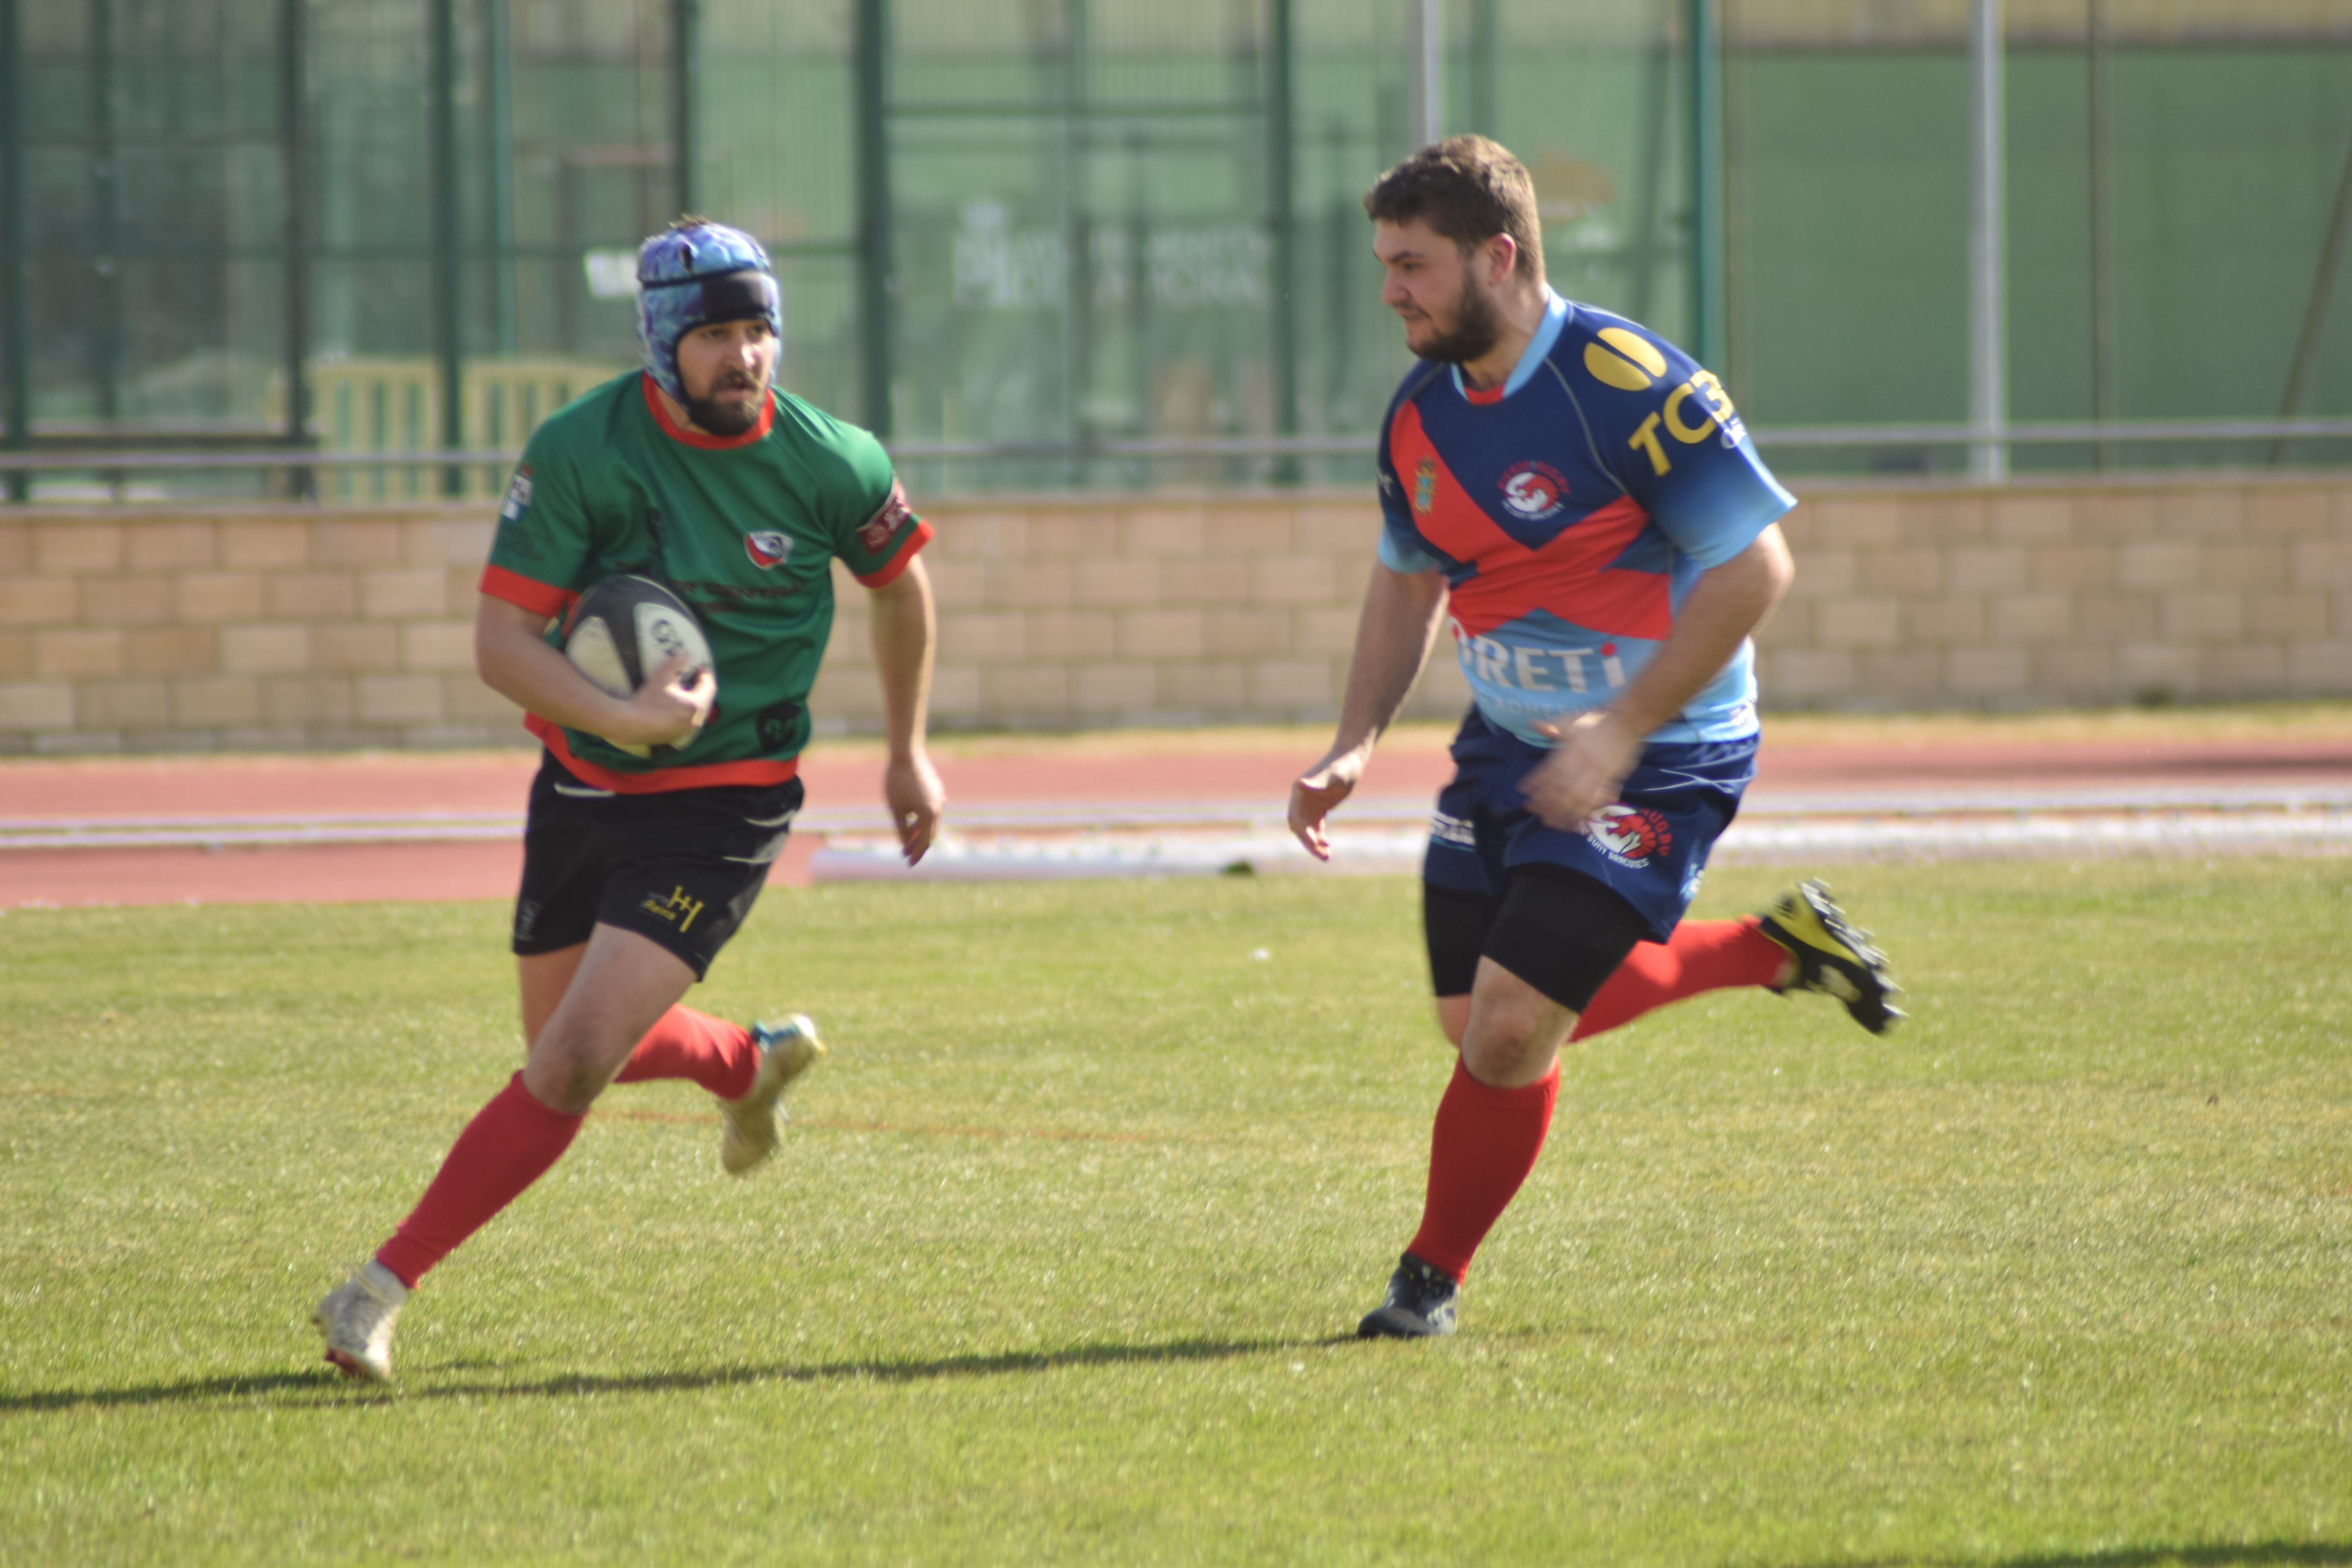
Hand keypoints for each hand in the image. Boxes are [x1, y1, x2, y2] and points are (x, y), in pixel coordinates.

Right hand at [605, 650, 714, 749]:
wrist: (631, 724)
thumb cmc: (649, 700)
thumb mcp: (662, 676)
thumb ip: (676, 663)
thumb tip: (687, 653)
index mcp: (696, 705)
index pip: (709, 687)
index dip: (705, 675)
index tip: (698, 667)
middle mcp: (695, 721)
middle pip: (705, 701)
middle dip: (700, 688)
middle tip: (693, 677)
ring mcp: (686, 731)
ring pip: (696, 713)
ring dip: (693, 701)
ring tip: (684, 691)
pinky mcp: (676, 737)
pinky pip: (686, 722)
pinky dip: (684, 713)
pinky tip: (674, 707)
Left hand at [883, 748, 945, 864]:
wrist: (906, 754)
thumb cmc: (897, 782)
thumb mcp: (895, 809)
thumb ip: (901, 829)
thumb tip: (905, 845)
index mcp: (929, 815)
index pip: (924, 842)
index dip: (916, 854)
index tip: (908, 864)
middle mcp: (939, 807)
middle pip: (929, 833)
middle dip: (917, 844)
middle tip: (905, 853)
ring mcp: (940, 798)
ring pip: (930, 821)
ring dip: (919, 831)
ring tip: (906, 835)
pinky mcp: (937, 789)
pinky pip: (931, 809)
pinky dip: (922, 818)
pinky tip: (911, 818)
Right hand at [1288, 747, 1365, 861]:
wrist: (1351, 761)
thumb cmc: (1342, 766)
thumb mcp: (1333, 775)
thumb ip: (1317, 782)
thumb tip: (1300, 784)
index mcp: (1299, 792)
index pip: (1296, 817)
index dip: (1304, 831)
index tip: (1315, 842)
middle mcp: (1300, 800)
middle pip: (1300, 827)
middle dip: (1309, 842)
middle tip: (1322, 855)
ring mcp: (1309, 805)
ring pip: (1307, 830)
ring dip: (1314, 844)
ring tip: (1326, 857)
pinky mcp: (1318, 809)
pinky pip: (1316, 828)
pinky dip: (1320, 839)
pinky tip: (1328, 848)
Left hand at [1521, 710, 1640, 828]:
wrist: (1627, 719)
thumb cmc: (1597, 719)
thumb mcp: (1573, 719)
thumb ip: (1554, 726)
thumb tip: (1535, 724)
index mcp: (1571, 748)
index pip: (1550, 770)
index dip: (1536, 784)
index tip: (1525, 793)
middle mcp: (1583, 762)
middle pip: (1562, 788)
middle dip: (1547, 803)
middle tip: (1535, 812)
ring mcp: (1598, 771)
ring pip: (1579, 797)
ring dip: (1564, 811)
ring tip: (1553, 821)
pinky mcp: (1612, 777)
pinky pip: (1599, 797)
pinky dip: (1588, 809)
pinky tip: (1579, 818)